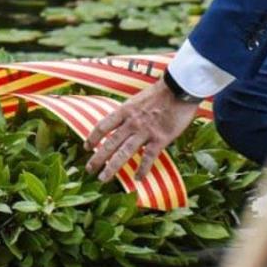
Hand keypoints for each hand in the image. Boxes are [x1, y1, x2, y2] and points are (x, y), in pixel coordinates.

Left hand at [84, 81, 198, 182]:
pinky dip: (142, 169)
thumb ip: (129, 113)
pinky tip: (138, 179)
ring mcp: (145, 131)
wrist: (179, 88)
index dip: (93, 137)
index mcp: (125, 110)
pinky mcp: (160, 138)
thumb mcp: (137, 100)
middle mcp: (131, 122)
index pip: (103, 126)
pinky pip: (148, 157)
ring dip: (112, 167)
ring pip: (124, 152)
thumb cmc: (160, 93)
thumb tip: (121, 122)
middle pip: (110, 143)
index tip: (87, 147)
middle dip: (97, 158)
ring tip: (104, 178)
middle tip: (89, 169)